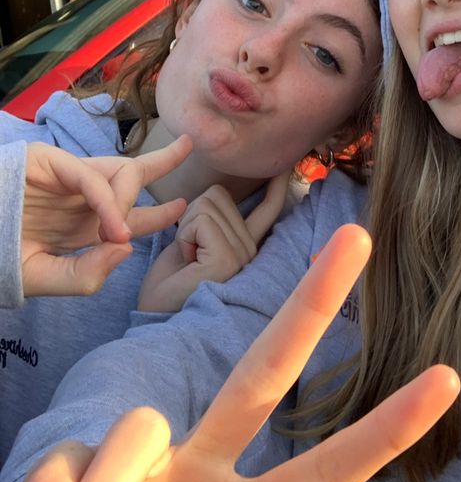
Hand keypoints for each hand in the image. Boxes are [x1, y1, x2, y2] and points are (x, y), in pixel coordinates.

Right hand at [2, 224, 460, 481]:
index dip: (385, 430)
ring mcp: (139, 466)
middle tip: (361, 235)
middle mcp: (197, 473)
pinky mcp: (65, 472)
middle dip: (313, 308)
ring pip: (138, 433)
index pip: (325, 469)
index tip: (449, 381)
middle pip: (263, 375)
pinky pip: (65, 472)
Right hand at [21, 135, 191, 296]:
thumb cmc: (0, 260)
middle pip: (132, 175)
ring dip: (132, 197)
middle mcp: (81, 198)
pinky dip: (108, 201)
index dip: (159, 212)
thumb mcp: (45, 279)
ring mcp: (66, 178)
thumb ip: (84, 275)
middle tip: (189, 147)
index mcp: (83, 225)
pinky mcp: (49, 162)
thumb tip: (126, 251)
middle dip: (164, 162)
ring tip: (120, 231)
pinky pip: (91, 177)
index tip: (182, 207)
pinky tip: (114, 227)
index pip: (131, 215)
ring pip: (117, 170)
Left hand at [137, 173, 290, 311]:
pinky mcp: (228, 259)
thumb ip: (212, 218)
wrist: (154, 314)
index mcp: (247, 244)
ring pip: (207, 204)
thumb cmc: (168, 281)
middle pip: (219, 195)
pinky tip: (187, 260)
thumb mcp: (193, 241)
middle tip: (189, 250)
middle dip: (191, 215)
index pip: (268, 207)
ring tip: (188, 257)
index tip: (286, 168)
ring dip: (185, 227)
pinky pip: (202, 221)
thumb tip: (218, 190)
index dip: (276, 186)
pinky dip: (184, 235)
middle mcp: (252, 249)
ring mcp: (243, 255)